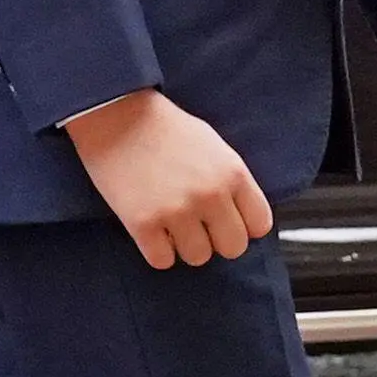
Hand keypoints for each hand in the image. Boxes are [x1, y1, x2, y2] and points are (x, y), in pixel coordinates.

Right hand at [61, 88, 272, 267]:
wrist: (116, 115)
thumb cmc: (165, 128)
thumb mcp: (214, 146)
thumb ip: (231, 181)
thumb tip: (241, 217)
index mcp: (232, 173)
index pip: (259, 224)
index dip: (243, 225)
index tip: (227, 221)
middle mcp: (210, 195)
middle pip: (233, 248)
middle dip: (217, 240)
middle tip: (198, 225)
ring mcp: (176, 211)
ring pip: (198, 258)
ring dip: (185, 245)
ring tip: (171, 223)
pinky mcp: (143, 223)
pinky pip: (162, 261)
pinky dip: (157, 250)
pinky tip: (152, 229)